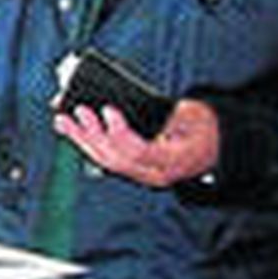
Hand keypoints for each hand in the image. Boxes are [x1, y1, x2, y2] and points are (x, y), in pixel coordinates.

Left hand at [52, 98, 219, 187]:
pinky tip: (72, 130)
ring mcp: (144, 176)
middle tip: (78, 110)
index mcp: (175, 160)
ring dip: (82, 139)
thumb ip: (164, 112)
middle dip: (93, 134)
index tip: (108, 109)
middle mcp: (157, 174)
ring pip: (106, 161)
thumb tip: (128, 102)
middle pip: (116, 159)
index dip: (121, 131)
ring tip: (62, 120)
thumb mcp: (193, 115)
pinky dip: (87, 143)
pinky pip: (107, 159)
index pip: (140, 152)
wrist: (215, 149)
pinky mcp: (134, 171)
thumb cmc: (204, 128)